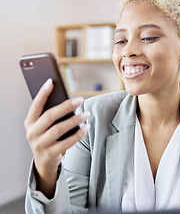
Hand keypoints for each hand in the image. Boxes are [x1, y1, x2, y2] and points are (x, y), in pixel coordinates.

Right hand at [24, 78, 89, 197]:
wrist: (44, 162)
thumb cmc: (47, 137)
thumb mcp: (44, 126)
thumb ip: (51, 114)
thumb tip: (68, 100)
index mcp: (29, 123)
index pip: (35, 105)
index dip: (42, 93)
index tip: (51, 81)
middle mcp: (32, 133)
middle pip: (50, 116)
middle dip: (66, 106)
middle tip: (80, 100)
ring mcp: (40, 145)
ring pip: (59, 129)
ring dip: (75, 120)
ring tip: (86, 114)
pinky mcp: (50, 154)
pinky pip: (67, 143)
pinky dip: (78, 134)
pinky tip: (86, 127)